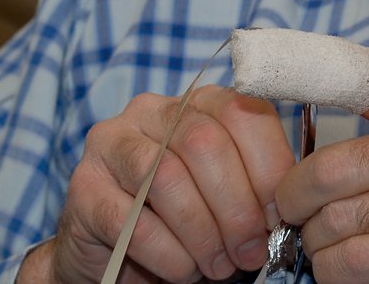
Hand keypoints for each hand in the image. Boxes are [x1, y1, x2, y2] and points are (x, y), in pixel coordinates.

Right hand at [21, 85, 295, 282]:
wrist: (112, 246)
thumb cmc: (183, 217)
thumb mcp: (225, 192)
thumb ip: (253, 186)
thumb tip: (284, 209)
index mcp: (196, 102)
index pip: (242, 112)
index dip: (268, 167)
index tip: (279, 216)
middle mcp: (151, 111)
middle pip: (204, 143)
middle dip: (236, 208)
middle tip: (250, 252)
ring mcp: (111, 143)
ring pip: (166, 178)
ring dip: (202, 233)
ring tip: (218, 266)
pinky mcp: (84, 186)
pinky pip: (131, 221)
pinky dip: (168, 254)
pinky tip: (183, 269)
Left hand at [274, 60, 368, 283]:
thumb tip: (306, 70)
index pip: (358, 79)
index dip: (297, 72)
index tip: (247, 76)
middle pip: (332, 174)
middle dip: (293, 198)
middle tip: (285, 206)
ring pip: (339, 224)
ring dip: (313, 239)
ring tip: (313, 237)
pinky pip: (361, 265)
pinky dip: (335, 269)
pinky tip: (339, 263)